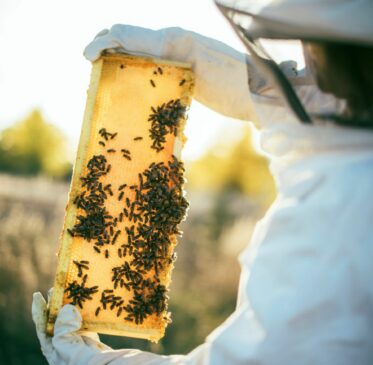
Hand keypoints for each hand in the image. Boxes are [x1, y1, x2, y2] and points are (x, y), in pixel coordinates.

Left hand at [32, 292, 110, 364]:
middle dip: (56, 304)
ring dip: (71, 305)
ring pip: (71, 318)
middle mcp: (62, 343)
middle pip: (56, 319)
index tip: (38, 295)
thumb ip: (63, 326)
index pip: (42, 325)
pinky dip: (84, 311)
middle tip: (57, 288)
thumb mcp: (65, 345)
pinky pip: (85, 321)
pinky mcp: (89, 338)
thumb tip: (67, 308)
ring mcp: (76, 340)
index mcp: (52, 347)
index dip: (39, 309)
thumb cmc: (78, 362)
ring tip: (71, 291)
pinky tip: (86, 302)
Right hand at [84, 25, 255, 120]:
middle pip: (130, 43)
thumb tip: (126, 36)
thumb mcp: (200, 58)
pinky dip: (135, 77)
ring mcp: (178, 61)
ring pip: (139, 57)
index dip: (103, 41)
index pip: (128, 33)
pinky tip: (131, 91)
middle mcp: (173, 45)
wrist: (262, 93)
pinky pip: (152, 72)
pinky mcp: (184, 77)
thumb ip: (168, 44)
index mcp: (173, 39)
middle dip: (106, 51)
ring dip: (118, 64)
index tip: (87, 57)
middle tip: (92, 71)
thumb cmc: (237, 80)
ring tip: (104, 80)